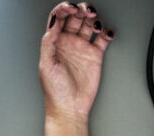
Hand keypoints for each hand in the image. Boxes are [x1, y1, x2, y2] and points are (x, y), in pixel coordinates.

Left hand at [40, 2, 114, 119]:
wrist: (70, 108)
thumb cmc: (55, 90)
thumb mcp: (46, 64)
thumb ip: (48, 41)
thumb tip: (53, 22)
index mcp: (54, 41)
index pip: (59, 17)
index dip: (64, 8)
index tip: (71, 8)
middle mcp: (68, 42)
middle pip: (76, 16)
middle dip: (81, 9)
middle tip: (87, 11)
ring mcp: (82, 47)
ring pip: (89, 24)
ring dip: (94, 19)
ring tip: (95, 24)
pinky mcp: (95, 55)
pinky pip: (103, 39)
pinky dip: (107, 32)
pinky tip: (107, 33)